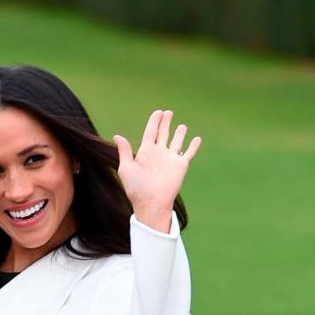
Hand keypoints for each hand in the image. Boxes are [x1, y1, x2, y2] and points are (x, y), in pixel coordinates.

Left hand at [114, 110, 201, 232]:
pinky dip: (193, 146)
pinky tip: (197, 138)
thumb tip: (117, 136)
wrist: (151, 202)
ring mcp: (170, 158)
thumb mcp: (126, 167)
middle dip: (165, 123)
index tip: (157, 112)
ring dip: (179, 133)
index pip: (150, 132)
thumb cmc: (136, 187)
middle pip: (163, 133)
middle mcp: (158, 153)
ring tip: (182, 126)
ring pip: (176, 141)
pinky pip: (189, 153)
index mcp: (145, 152)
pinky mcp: (181, 165)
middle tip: (168, 112)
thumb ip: (125, 151)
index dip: (154, 122)